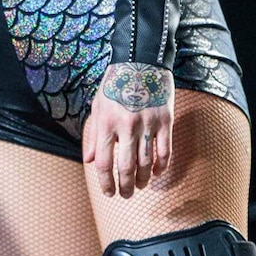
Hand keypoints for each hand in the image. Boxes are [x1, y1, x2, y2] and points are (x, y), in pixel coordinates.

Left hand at [84, 62, 173, 197]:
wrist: (140, 60)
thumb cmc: (115, 84)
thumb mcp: (98, 106)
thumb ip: (94, 135)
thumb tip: (90, 160)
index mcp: (106, 123)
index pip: (104, 162)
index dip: (105, 183)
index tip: (109, 193)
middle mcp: (126, 126)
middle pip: (125, 167)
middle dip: (125, 187)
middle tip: (126, 195)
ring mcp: (147, 124)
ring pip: (147, 162)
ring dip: (143, 180)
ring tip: (140, 186)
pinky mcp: (165, 121)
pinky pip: (165, 151)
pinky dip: (162, 166)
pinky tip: (157, 174)